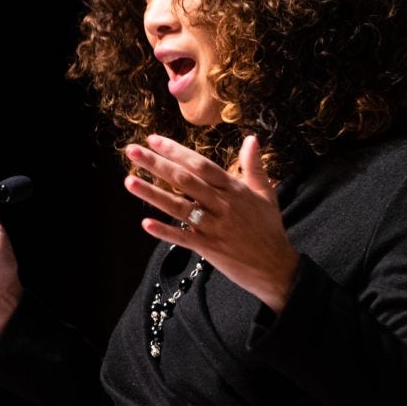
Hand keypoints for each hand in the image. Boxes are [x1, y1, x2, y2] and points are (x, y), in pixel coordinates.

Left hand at [122, 134, 300, 311]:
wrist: (276, 267)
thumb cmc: (269, 228)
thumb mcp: (266, 194)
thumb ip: (254, 166)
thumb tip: (252, 138)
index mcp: (234, 190)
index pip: (201, 165)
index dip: (177, 152)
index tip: (154, 140)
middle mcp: (223, 206)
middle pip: (185, 182)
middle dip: (157, 165)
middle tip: (132, 152)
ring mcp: (215, 227)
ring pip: (179, 208)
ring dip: (152, 195)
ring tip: (129, 181)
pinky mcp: (210, 248)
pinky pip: (184, 239)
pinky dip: (165, 232)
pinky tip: (145, 223)